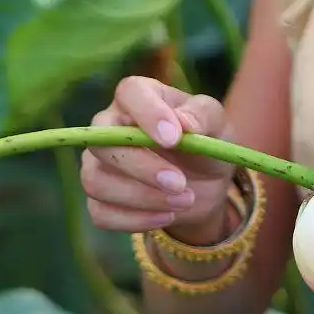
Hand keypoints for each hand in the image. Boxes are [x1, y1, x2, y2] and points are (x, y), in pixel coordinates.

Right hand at [82, 76, 234, 243]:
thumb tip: (184, 123)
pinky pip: (100, 213)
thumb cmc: (205, 143)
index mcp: (139, 98)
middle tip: (180, 183)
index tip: (174, 139)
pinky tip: (166, 216)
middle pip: (103, 143)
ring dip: (142, 198)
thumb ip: (204, 116)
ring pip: (96, 181)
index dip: (148, 114)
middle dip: (142, 167)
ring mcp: (99, 164)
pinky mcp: (99, 200)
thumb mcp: (217, 125)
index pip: (130, 93)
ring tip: (184, 201)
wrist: (204, 184)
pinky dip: (135, 220)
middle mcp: (109, 127)